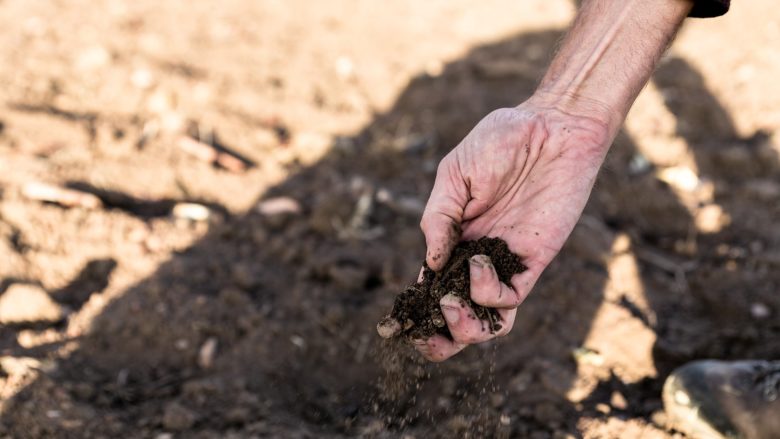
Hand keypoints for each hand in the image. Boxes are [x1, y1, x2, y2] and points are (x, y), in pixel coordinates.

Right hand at [415, 100, 610, 361]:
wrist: (555, 127)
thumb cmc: (502, 140)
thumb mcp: (454, 174)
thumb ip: (439, 218)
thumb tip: (428, 264)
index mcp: (453, 238)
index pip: (431, 286)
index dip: (415, 310)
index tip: (395, 325)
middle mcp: (477, 257)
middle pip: (458, 313)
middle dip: (440, 337)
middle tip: (425, 336)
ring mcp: (505, 261)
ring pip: (487, 319)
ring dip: (464, 328)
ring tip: (450, 307)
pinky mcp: (534, 260)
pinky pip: (511, 297)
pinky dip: (488, 293)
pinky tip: (477, 263)